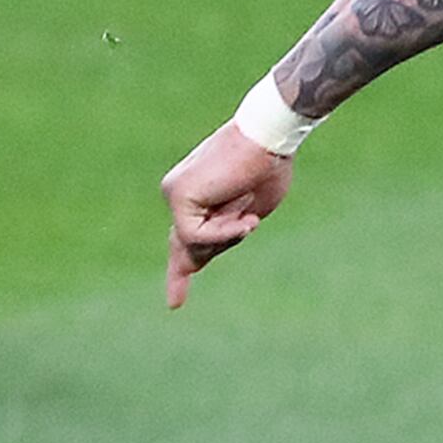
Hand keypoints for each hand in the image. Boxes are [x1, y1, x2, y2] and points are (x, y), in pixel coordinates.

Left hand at [159, 123, 293, 307]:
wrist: (268, 138)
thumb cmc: (269, 168)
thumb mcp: (250, 212)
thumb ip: (227, 233)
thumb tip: (200, 257)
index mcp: (198, 198)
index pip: (186, 238)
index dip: (181, 270)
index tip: (175, 300)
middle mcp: (179, 196)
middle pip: (188, 246)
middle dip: (185, 270)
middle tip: (174, 303)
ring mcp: (175, 194)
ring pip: (196, 243)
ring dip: (229, 236)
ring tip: (249, 214)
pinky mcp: (178, 196)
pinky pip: (196, 235)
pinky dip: (223, 233)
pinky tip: (245, 220)